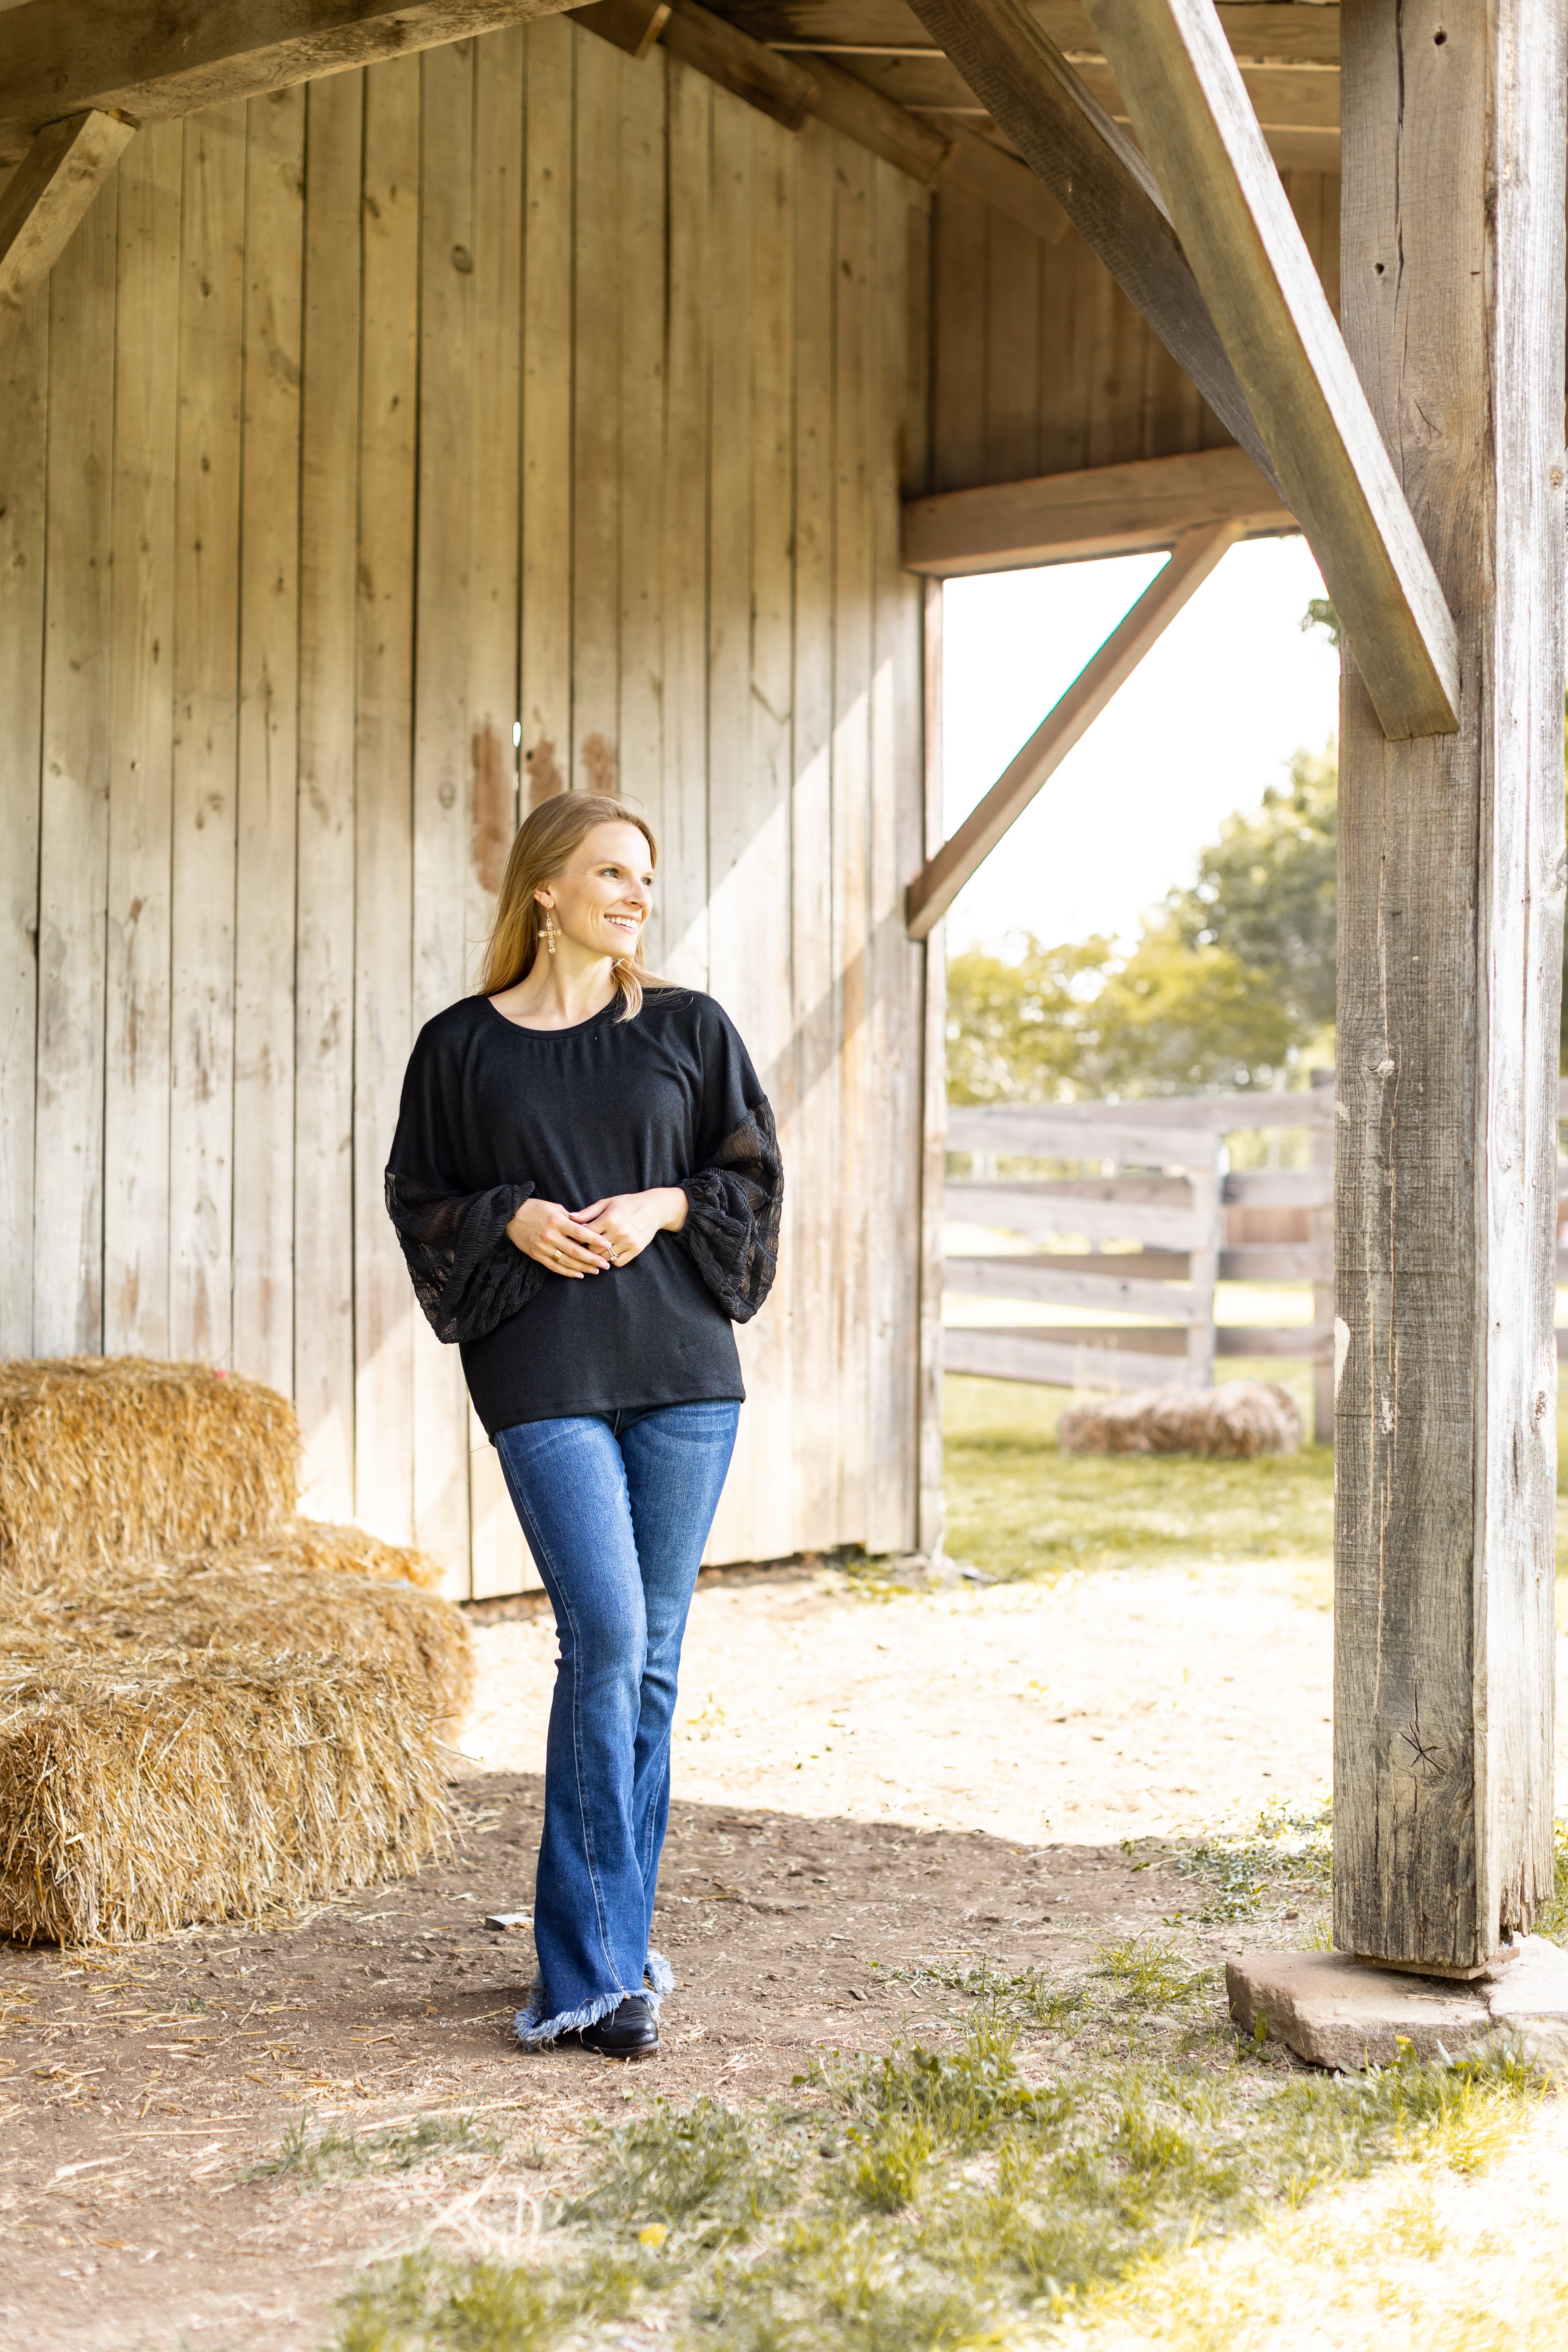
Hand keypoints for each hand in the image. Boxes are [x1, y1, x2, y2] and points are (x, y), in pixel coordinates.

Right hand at [506, 1196, 612, 1278]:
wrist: (510, 1216)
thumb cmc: (536, 1209)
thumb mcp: (555, 1208)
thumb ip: (571, 1219)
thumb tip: (587, 1228)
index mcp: (557, 1222)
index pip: (580, 1233)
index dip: (595, 1240)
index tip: (607, 1245)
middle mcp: (550, 1236)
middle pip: (576, 1251)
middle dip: (593, 1259)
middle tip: (606, 1264)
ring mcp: (542, 1247)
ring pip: (566, 1262)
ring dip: (583, 1268)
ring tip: (596, 1270)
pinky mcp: (536, 1256)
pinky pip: (554, 1267)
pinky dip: (568, 1272)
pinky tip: (579, 1274)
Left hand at [574, 1187, 688, 1268]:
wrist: (654, 1208)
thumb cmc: (627, 1204)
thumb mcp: (607, 1203)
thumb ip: (588, 1212)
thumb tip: (570, 1218)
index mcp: (608, 1219)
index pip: (585, 1235)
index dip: (578, 1238)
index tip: (576, 1238)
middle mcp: (618, 1232)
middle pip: (593, 1250)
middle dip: (588, 1248)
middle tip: (587, 1245)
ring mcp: (628, 1242)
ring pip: (604, 1258)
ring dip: (599, 1255)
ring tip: (598, 1249)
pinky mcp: (636, 1250)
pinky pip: (618, 1263)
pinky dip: (612, 1260)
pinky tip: (611, 1252)